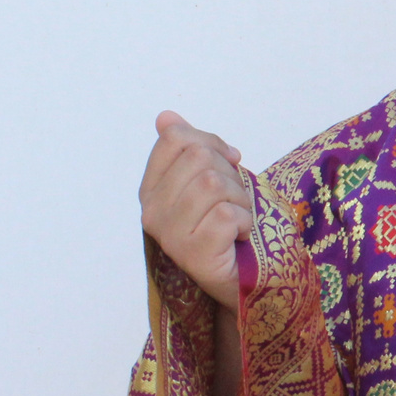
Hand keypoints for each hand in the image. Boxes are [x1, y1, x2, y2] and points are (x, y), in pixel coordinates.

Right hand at [140, 110, 251, 309]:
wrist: (242, 279)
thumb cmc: (227, 227)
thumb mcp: (209, 181)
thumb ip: (188, 149)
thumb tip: (165, 117)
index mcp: (151, 189)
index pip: (175, 138)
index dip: (211, 143)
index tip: (230, 162)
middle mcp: (152, 212)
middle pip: (199, 158)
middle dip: (231, 174)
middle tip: (235, 201)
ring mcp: (169, 234)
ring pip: (212, 183)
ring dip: (240, 199)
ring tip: (238, 219)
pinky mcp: (192, 253)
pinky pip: (226, 214)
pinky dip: (244, 221)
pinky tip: (239, 237)